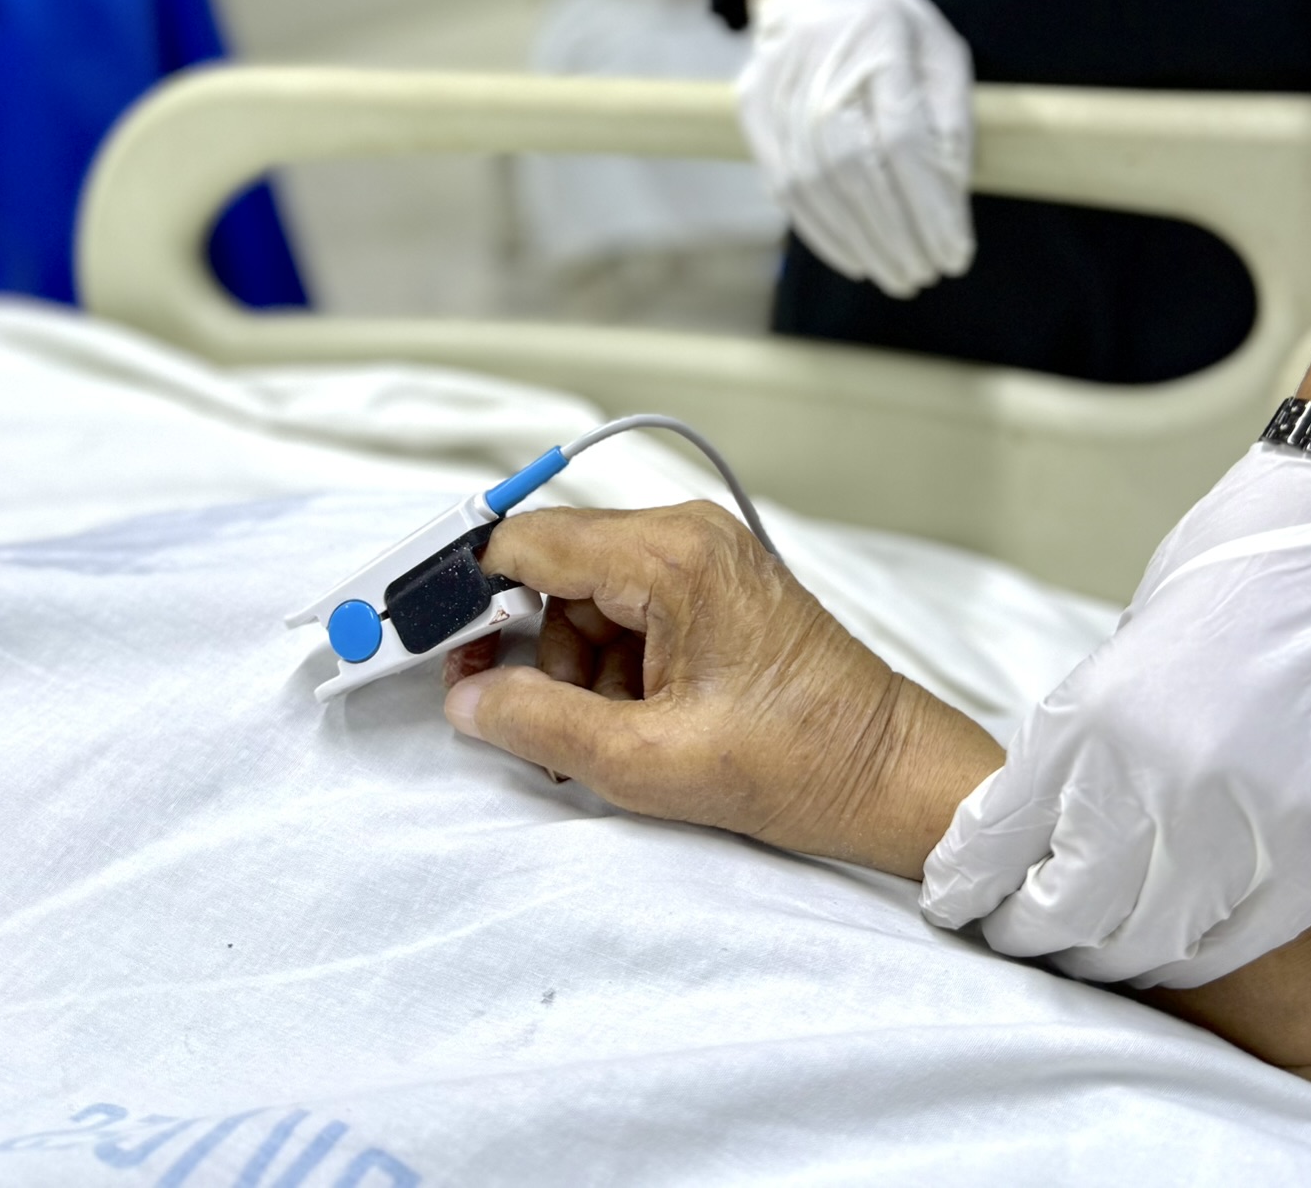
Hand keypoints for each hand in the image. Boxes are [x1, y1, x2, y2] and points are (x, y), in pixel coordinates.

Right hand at [443, 501, 1003, 876]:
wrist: (892, 776)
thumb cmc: (800, 764)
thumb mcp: (649, 763)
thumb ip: (540, 725)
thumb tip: (465, 702)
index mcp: (672, 556)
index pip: (527, 540)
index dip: (463, 590)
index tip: (418, 635)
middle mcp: (687, 535)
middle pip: (553, 571)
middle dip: (528, 650)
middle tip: (517, 720)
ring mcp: (705, 558)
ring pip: (586, 599)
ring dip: (573, 670)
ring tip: (609, 739)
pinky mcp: (715, 589)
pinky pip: (628, 612)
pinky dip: (612, 668)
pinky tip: (634, 724)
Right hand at [738, 0, 974, 297]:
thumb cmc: (895, 29)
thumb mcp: (943, 54)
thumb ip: (950, 120)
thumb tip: (950, 200)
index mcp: (879, 38)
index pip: (902, 139)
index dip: (929, 205)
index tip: (956, 252)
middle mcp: (819, 61)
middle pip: (852, 168)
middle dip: (894, 234)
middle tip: (924, 275)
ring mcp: (777, 86)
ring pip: (813, 183)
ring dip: (859, 241)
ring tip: (896, 273)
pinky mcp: (753, 109)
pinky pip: (783, 183)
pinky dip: (821, 230)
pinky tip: (854, 257)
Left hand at [921, 445, 1310, 987]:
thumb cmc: (1253, 552)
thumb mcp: (1140, 632)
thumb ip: (1105, 718)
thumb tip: (1076, 791)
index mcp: (1097, 712)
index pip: (1003, 835)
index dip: (967, 880)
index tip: (951, 897)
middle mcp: (1162, 780)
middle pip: (1068, 908)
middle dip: (1026, 930)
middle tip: (1011, 934)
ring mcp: (1251, 824)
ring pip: (1152, 940)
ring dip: (1108, 953)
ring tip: (1086, 951)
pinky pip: (1242, 937)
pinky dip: (1196, 952)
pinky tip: (1169, 946)